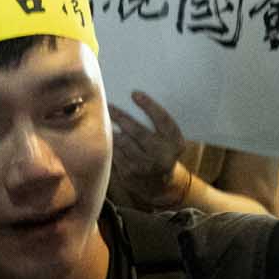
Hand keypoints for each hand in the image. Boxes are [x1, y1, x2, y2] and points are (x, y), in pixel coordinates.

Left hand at [111, 90, 190, 208]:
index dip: (149, 106)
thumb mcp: (170, 139)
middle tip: (109, 105)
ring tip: (103, 117)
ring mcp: (145, 166)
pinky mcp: (129, 173)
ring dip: (111, 129)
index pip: (163, 120)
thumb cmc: (163, 151)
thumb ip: (159, 124)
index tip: (135, 94)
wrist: (161, 184)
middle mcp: (162, 156)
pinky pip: (115, 153)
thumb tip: (135, 98)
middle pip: (139, 132)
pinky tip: (103, 134)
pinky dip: (109, 142)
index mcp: (175, 143)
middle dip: (122, 116)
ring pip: (124, 142)